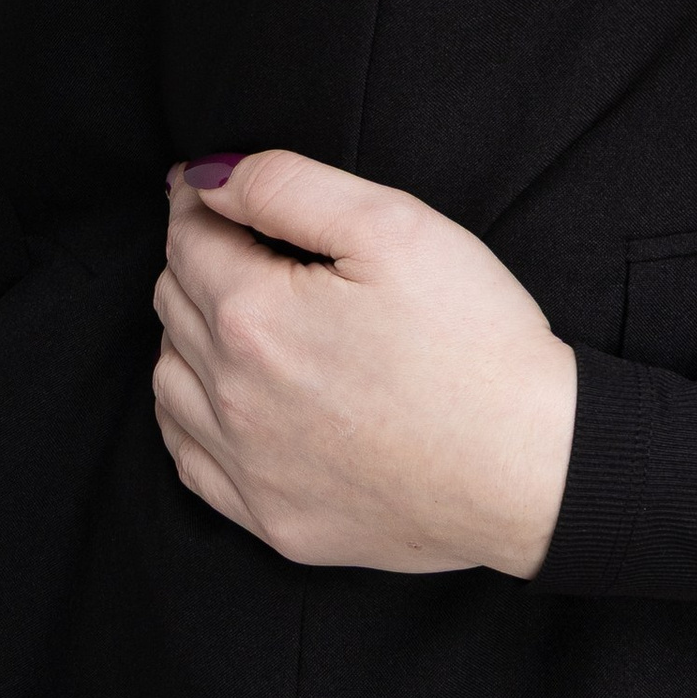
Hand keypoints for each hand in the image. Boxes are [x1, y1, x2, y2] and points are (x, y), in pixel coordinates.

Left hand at [152, 153, 578, 578]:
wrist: (527, 466)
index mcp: (254, 316)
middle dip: (196, 259)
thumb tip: (206, 177)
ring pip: (169, 381)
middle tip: (237, 239)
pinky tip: (225, 394)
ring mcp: (247, 468)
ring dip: (187, 334)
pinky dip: (190, 415)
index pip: (189, 240)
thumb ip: (288, 186)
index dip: (198, 201)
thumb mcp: (394, 224)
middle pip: (173, 305)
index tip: (210, 187)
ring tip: (235, 310)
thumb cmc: (474, 340)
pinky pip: (189, 460)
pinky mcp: (270, 520)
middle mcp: (232, 397)